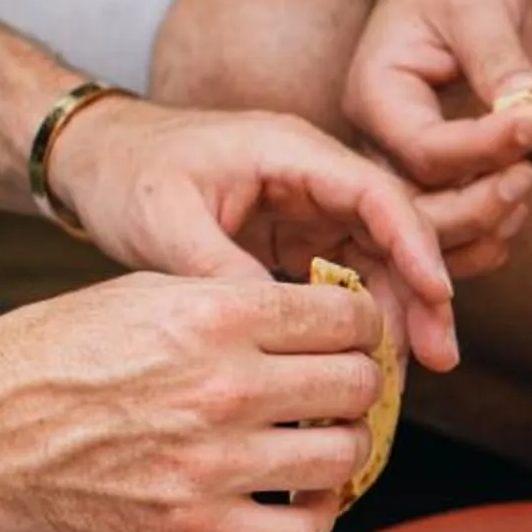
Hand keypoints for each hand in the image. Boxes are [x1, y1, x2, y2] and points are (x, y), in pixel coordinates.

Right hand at [0, 274, 391, 531]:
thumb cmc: (45, 359)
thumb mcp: (141, 295)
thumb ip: (231, 301)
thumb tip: (311, 317)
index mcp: (213, 316)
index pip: (347, 318)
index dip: (362, 328)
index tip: (353, 340)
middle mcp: (223, 386)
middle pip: (357, 384)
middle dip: (359, 385)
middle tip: (340, 391)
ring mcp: (212, 462)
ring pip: (345, 456)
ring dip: (346, 448)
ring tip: (321, 441)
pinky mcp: (194, 527)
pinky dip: (317, 515)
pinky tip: (301, 497)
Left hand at [45, 95, 467, 368]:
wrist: (92, 160)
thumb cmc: (126, 172)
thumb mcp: (166, 221)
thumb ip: (222, 269)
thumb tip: (278, 329)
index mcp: (290, 151)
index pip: (376, 193)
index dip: (416, 244)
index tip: (436, 296)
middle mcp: (314, 176)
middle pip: (393, 233)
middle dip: (422, 294)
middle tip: (439, 356)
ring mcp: (310, 208)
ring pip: (378, 263)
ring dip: (396, 316)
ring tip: (400, 380)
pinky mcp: (298, 239)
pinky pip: (347, 281)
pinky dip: (359, 321)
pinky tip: (364, 366)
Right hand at [342, 0, 531, 207]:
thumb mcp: (480, 3)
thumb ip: (502, 59)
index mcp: (376, 94)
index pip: (425, 148)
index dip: (486, 148)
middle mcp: (378, 139)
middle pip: (420, 204)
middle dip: (480, 203)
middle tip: (531, 174)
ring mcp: (401, 163)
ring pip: (434, 225)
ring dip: (486, 222)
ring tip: (528, 185)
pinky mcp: (430, 175)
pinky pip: (451, 220)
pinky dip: (486, 226)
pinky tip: (518, 208)